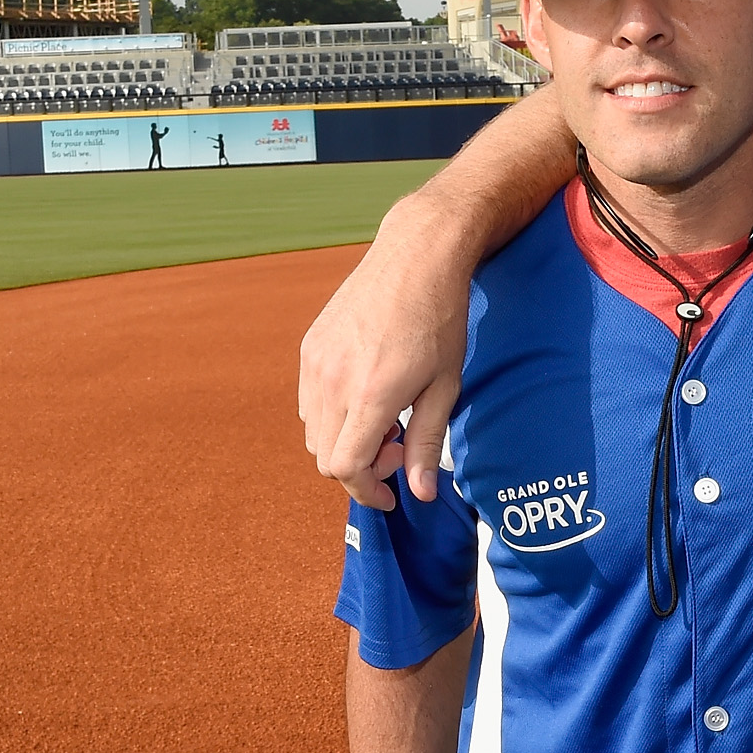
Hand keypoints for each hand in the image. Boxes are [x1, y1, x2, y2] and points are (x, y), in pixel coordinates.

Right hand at [300, 196, 471, 508]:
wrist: (416, 257)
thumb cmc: (440, 321)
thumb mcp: (445, 387)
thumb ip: (425, 444)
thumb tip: (421, 494)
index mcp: (370, 395)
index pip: (345, 468)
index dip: (367, 491)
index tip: (390, 494)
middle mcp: (333, 381)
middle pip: (325, 457)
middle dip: (360, 467)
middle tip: (397, 445)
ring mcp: (315, 363)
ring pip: (313, 432)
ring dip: (344, 441)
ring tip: (384, 417)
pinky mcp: (308, 347)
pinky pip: (307, 402)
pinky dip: (331, 415)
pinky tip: (364, 395)